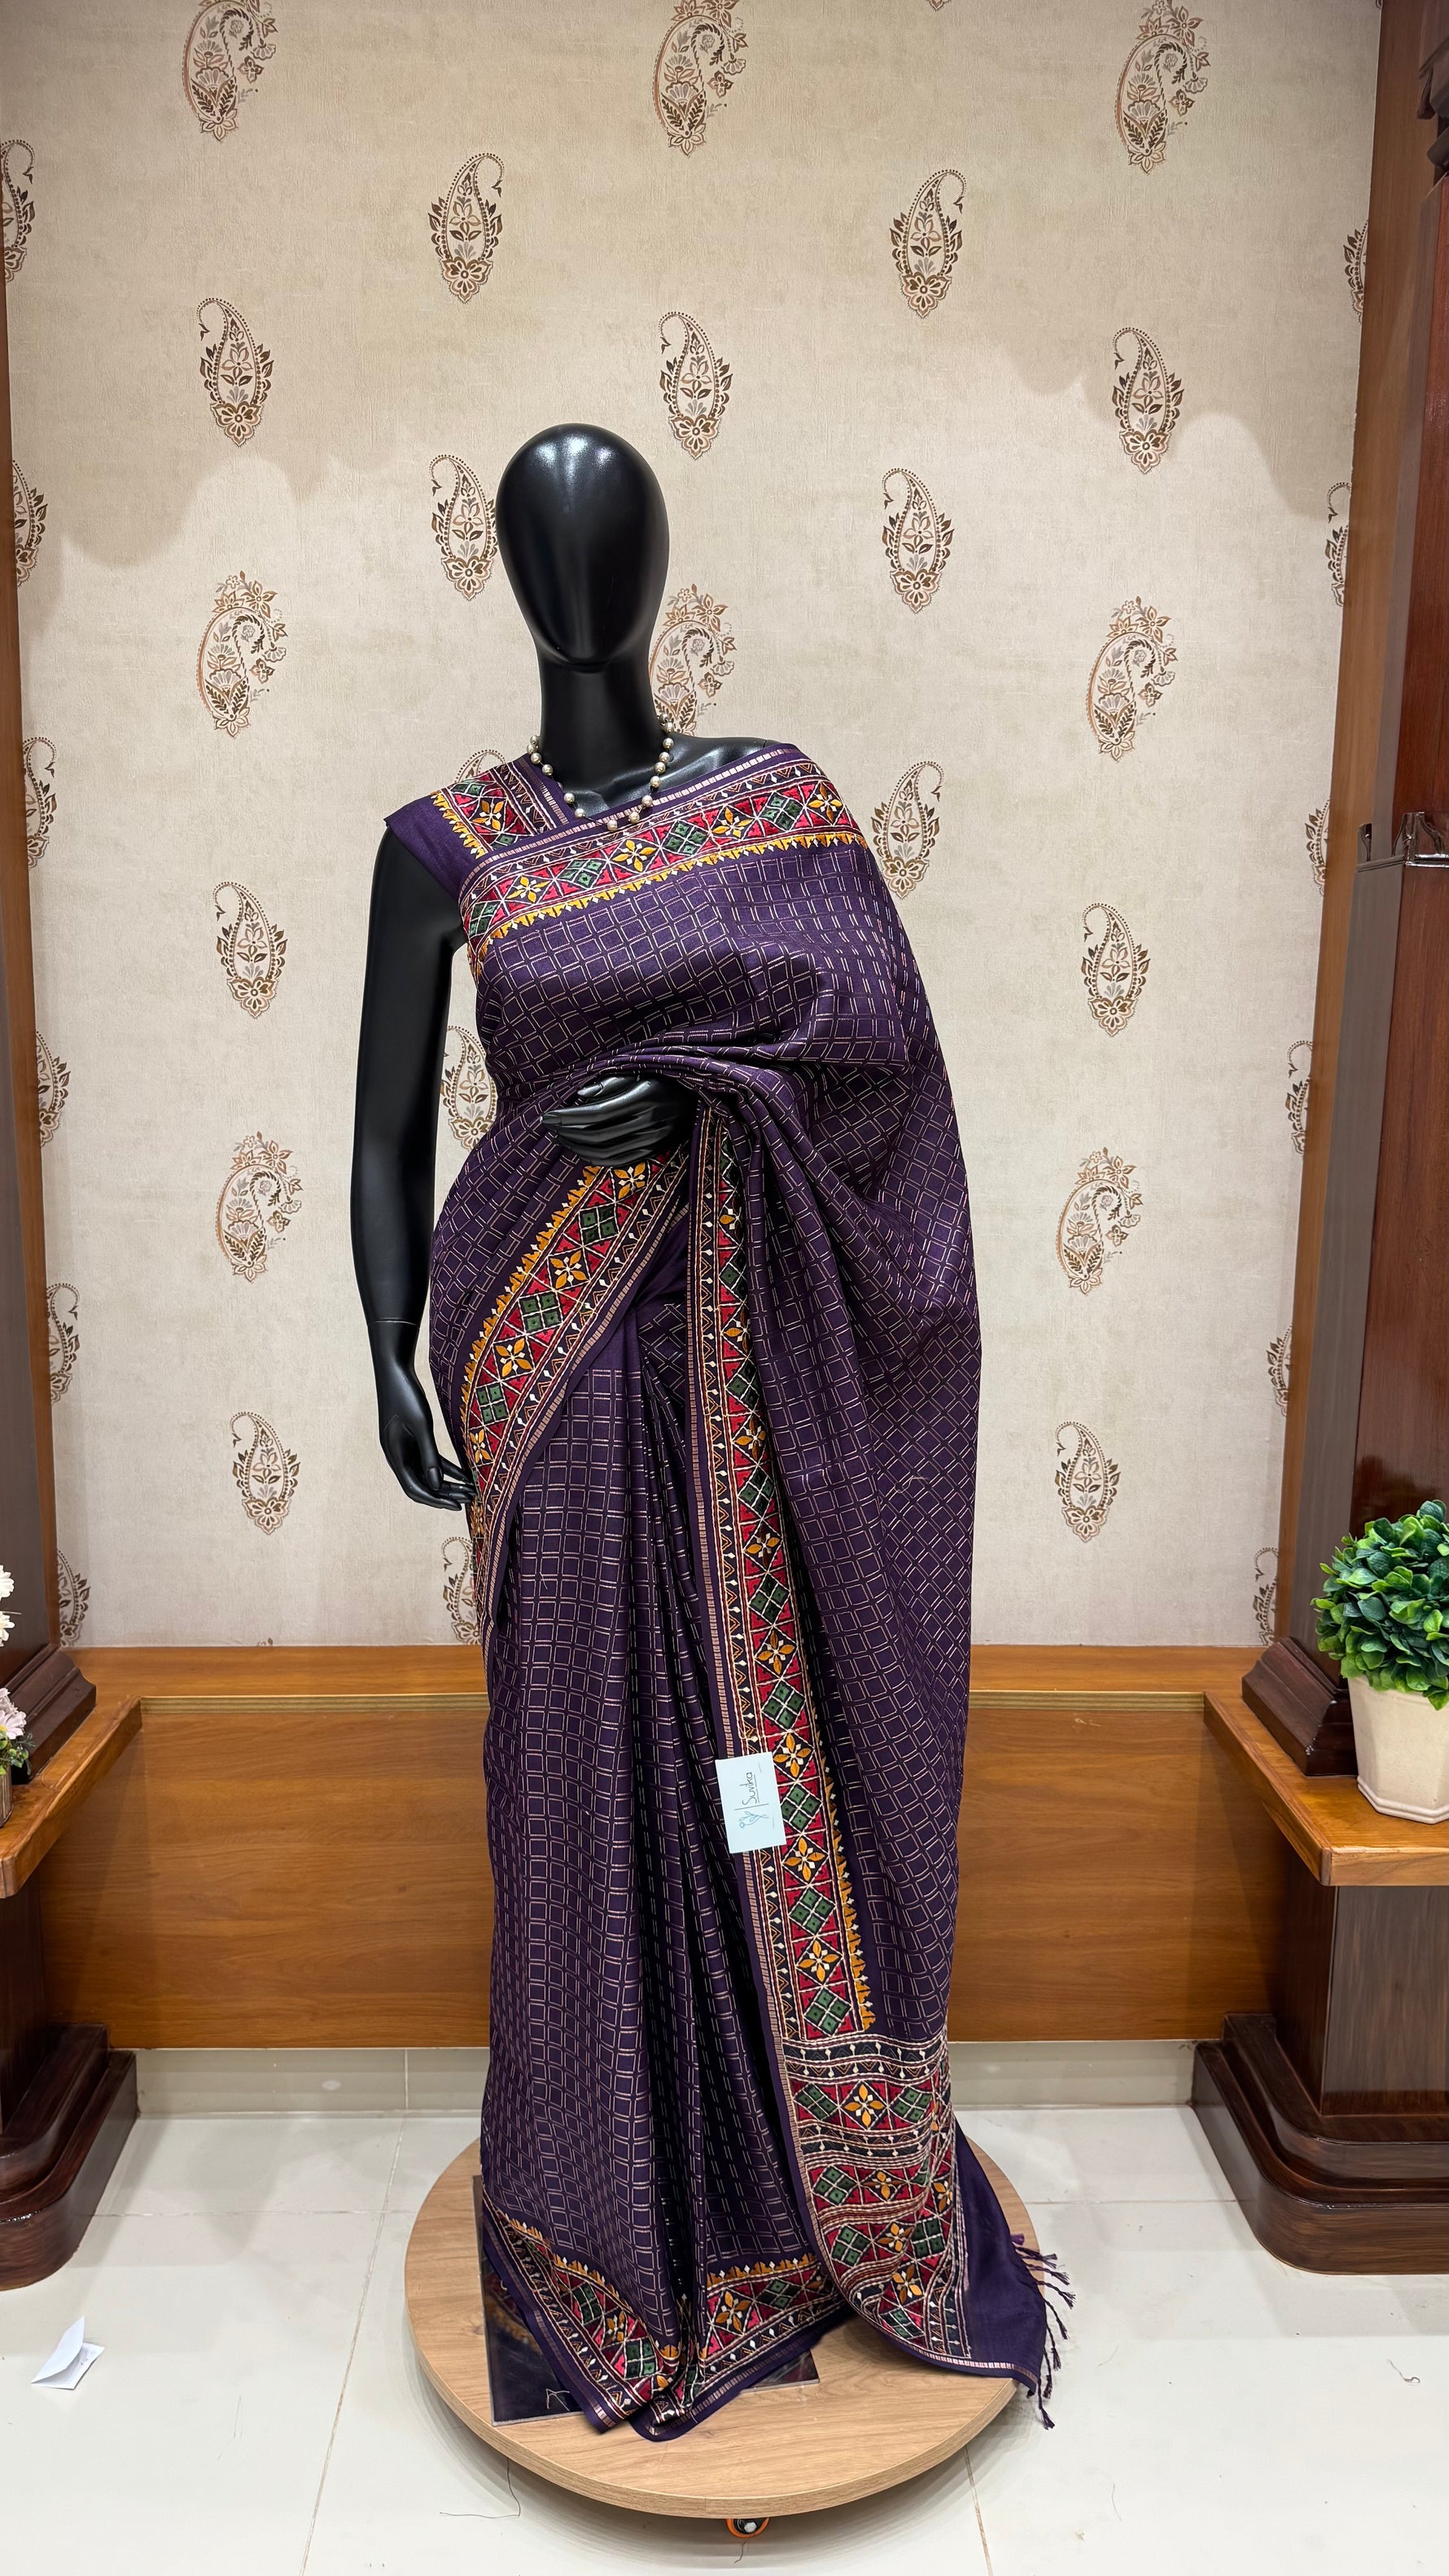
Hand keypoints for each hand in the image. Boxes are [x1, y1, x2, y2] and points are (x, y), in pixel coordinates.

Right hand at [369, 1324, 471, 1511]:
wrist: (394, 1370)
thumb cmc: (405, 1395)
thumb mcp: (421, 1425)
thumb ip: (429, 1455)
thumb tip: (438, 1484)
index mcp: (394, 1456)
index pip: (414, 1489)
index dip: (436, 1500)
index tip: (457, 1506)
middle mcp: (398, 1456)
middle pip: (422, 1484)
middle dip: (446, 1494)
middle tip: (471, 1499)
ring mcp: (405, 1448)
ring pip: (427, 1473)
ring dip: (448, 1482)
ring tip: (471, 1489)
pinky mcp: (412, 1439)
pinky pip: (430, 1458)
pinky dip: (446, 1467)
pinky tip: (464, 1473)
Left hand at [541, 1072, 694, 1163]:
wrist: (699, 1091)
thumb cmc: (662, 1073)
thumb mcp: (639, 1067)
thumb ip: (610, 1081)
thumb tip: (579, 1096)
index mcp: (645, 1095)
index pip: (597, 1112)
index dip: (568, 1116)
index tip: (547, 1115)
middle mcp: (651, 1120)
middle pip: (599, 1134)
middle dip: (568, 1131)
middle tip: (550, 1126)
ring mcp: (655, 1139)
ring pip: (607, 1151)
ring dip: (578, 1147)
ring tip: (561, 1136)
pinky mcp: (656, 1150)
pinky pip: (620, 1161)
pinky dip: (596, 1159)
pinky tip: (581, 1150)